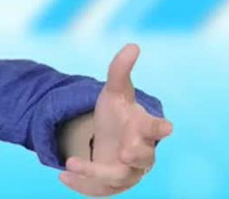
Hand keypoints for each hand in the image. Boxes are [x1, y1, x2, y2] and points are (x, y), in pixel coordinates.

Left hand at [59, 44, 172, 196]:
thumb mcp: (114, 91)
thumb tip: (133, 45)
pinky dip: (81, 185)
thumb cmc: (118, 114)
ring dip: (95, 172)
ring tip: (70, 163)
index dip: (160, 127)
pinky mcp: (112, 186)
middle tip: (123, 149)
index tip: (166, 126)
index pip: (156, 128)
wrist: (109, 139)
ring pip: (118, 178)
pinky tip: (62, 177)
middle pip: (144, 158)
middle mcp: (142, 153)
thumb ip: (120, 70)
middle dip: (135, 154)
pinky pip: (99, 191)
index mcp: (144, 128)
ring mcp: (128, 172)